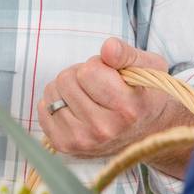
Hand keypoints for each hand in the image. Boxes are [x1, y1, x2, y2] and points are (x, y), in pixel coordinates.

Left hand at [38, 37, 192, 160]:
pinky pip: (42, 109)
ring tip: (89, 97)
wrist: (150, 133)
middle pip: (66, 80)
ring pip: (52, 93)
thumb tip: (108, 47)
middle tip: (99, 86)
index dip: (98, 65)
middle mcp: (104, 130)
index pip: (88, 71)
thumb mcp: (149, 66)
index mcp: (127, 109)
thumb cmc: (146, 94)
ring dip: (68, 89)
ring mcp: (83, 141)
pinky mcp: (65, 146)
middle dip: (80, 75)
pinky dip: (56, 102)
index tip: (111, 75)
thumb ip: (126, 54)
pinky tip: (76, 108)